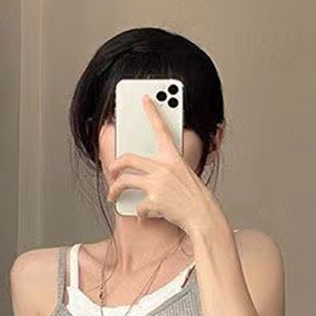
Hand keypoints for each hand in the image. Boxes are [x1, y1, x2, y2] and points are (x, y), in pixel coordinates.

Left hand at [106, 93, 218, 232]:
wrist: (203, 216)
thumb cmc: (195, 198)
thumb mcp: (186, 175)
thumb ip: (168, 169)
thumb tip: (148, 173)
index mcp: (173, 158)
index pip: (161, 129)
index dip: (152, 111)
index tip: (144, 98)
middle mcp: (163, 167)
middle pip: (128, 158)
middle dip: (115, 165)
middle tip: (112, 170)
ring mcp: (157, 183)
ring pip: (124, 181)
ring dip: (115, 190)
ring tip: (113, 196)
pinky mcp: (153, 200)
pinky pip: (137, 206)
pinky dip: (139, 214)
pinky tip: (144, 216)